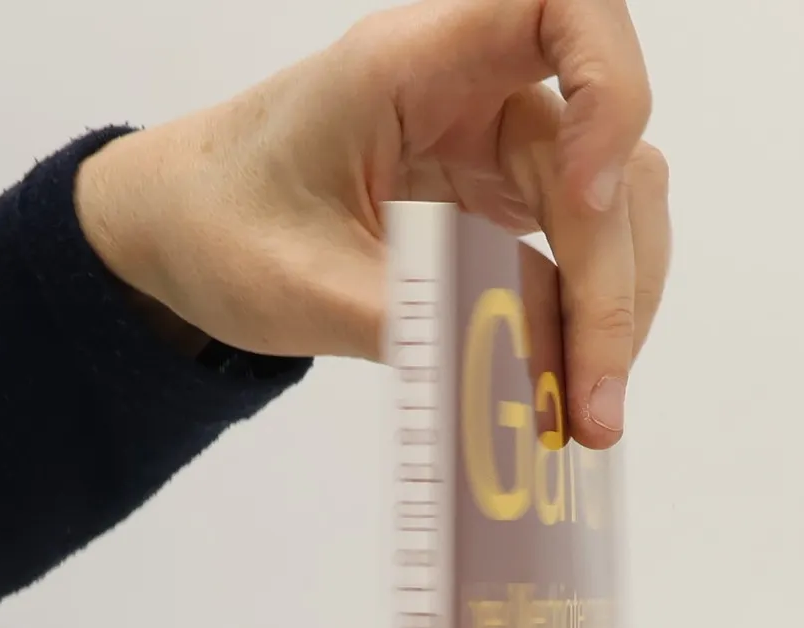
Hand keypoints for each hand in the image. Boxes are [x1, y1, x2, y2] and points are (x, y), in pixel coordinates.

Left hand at [75, 0, 668, 447]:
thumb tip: (528, 377)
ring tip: (589, 412)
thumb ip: (414, 324)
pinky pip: (583, 247)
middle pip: (605, 153)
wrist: (184, 233)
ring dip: (619, 306)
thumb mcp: (302, 288)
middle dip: (613, 282)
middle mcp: (472, 89)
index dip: (608, 89)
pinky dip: (589, 318)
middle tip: (592, 404)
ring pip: (615, 204)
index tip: (588, 197)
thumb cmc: (221, 228)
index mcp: (412, 65)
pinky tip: (567, 387)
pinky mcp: (501, 201)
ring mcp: (495, 145)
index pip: (560, 6)